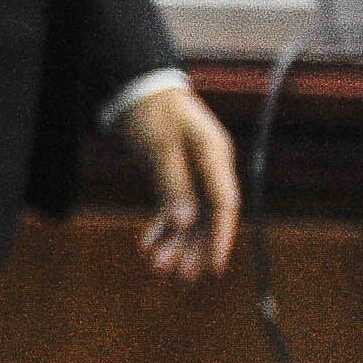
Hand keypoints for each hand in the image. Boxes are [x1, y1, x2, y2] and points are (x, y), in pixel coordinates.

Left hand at [125, 84, 240, 284]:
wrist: (138, 86)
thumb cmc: (153, 110)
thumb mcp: (160, 146)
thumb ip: (173, 184)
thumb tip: (184, 223)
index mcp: (214, 156)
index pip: (224, 204)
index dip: (220, 237)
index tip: (214, 265)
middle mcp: (209, 167)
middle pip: (207, 216)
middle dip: (195, 247)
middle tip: (182, 276)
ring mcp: (193, 172)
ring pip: (190, 215)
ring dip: (176, 242)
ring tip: (160, 267)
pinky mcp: (175, 174)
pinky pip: (172, 205)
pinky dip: (161, 225)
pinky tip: (147, 244)